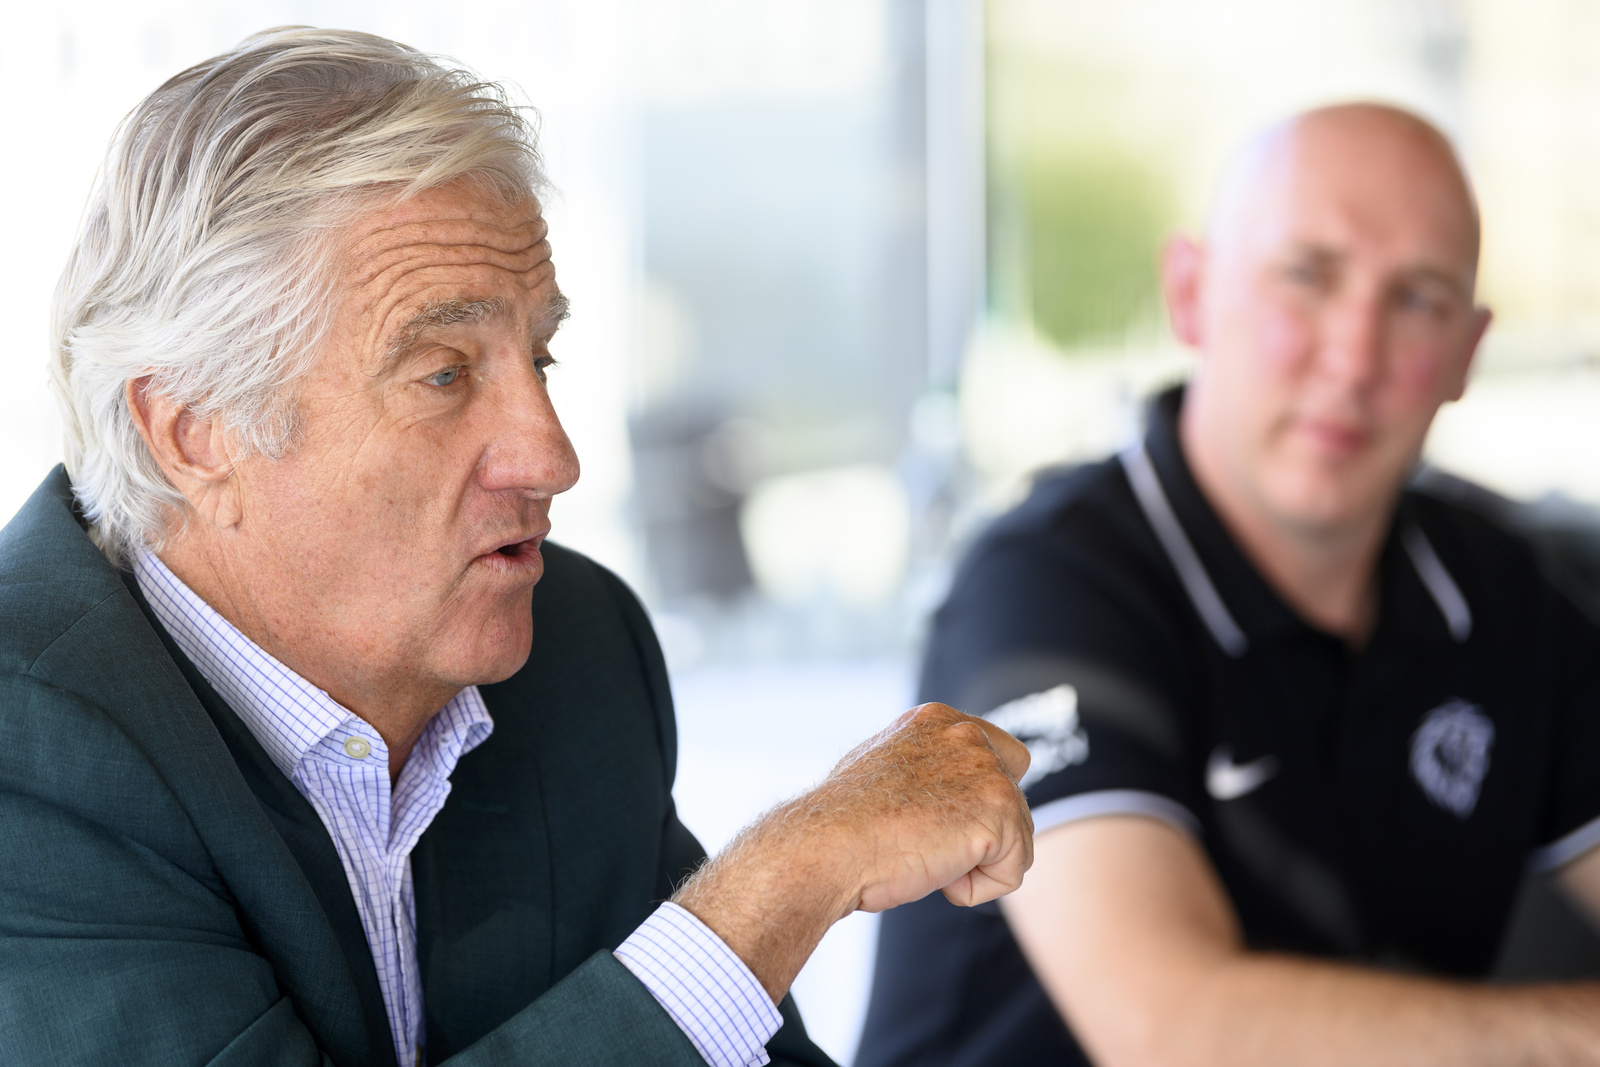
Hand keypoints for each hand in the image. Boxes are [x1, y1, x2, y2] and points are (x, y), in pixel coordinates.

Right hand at [672, 702, 1033, 1000]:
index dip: (975, 802)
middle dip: (983, 833)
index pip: (997, 757)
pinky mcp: (1000, 808)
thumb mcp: (880, 773)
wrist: (824, 845)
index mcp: (935, 719)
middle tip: (927, 845)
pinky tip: (936, 877)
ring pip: (1016, 839)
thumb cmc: (839, 825)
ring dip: (974, 865)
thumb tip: (938, 795)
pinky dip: (976, 889)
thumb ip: (920, 769)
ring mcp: (986, 768)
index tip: (930, 824)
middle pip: (1014, 798)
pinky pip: (1013, 871)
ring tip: (922, 859)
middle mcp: (966, 734)